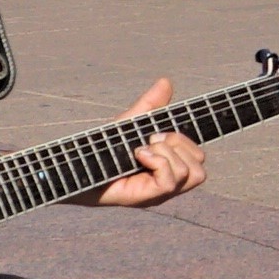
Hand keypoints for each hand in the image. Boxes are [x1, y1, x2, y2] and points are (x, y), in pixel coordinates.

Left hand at [85, 81, 202, 208]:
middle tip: (149, 140)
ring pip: (192, 174)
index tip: (158, 131)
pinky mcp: (147, 197)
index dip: (186, 140)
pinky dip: (158, 162)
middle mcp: (168, 183)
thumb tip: (166, 81)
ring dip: (167, 152)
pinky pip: (170, 182)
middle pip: (200, 163)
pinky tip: (138, 155)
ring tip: (142, 149)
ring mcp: (159, 193)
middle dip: (178, 143)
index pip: (199, 157)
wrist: (78, 166)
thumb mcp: (131, 122)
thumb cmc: (104, 148)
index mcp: (169, 167)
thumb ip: (150, 104)